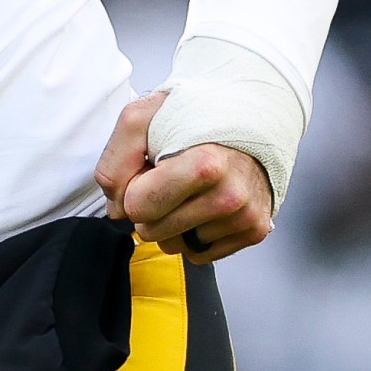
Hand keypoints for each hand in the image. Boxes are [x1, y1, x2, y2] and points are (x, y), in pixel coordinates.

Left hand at [94, 91, 275, 262]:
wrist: (248, 117)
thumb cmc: (193, 117)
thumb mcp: (142, 118)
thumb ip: (115, 161)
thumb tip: (118, 210)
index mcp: (205, 166)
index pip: (138, 207)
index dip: (134, 187)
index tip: (149, 169)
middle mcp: (230, 197)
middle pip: (153, 232)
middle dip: (150, 208)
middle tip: (168, 179)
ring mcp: (245, 217)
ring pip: (176, 245)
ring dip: (172, 222)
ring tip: (188, 189)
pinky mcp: (254, 232)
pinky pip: (201, 253)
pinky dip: (194, 232)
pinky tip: (203, 203)